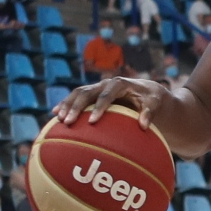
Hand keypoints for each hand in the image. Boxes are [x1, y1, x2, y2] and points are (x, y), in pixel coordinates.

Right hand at [52, 76, 168, 126]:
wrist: (145, 91)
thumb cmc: (151, 99)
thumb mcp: (155, 103)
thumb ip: (150, 112)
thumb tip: (144, 126)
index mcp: (120, 84)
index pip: (108, 94)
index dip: (99, 107)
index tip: (92, 121)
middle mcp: (105, 84)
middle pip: (87, 92)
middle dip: (76, 106)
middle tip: (68, 122)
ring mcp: (97, 88)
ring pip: (78, 94)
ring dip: (67, 105)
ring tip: (58, 119)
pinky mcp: (92, 95)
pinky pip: (76, 98)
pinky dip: (66, 105)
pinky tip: (55, 115)